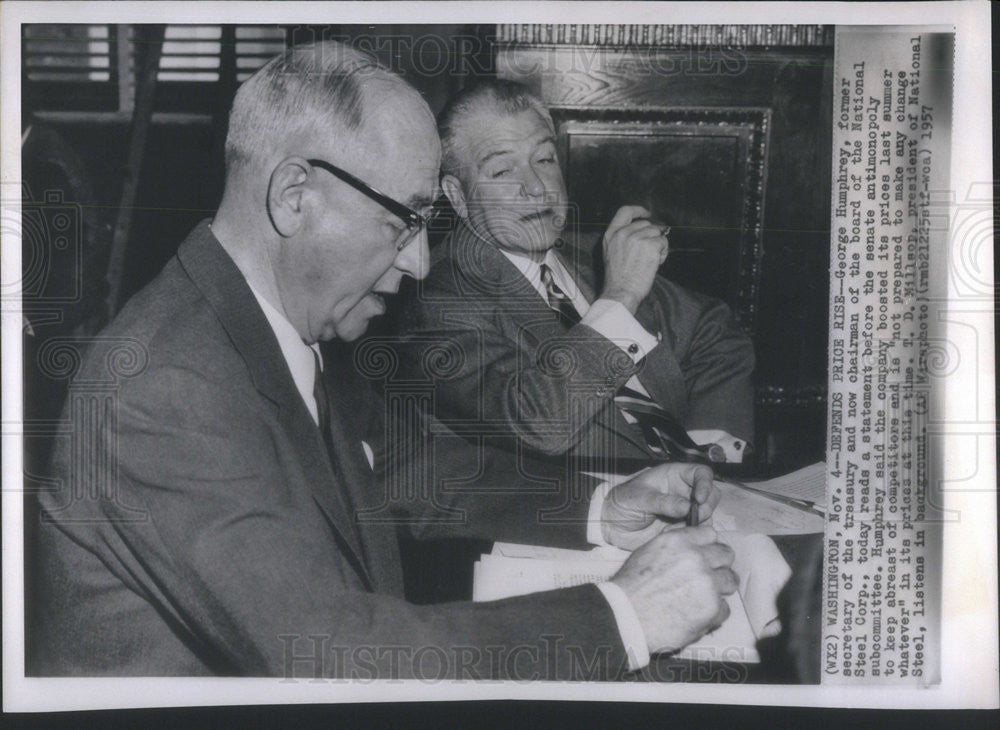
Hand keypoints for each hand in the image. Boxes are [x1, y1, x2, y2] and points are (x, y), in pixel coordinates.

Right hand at [600, 205, 669, 313]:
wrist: (621, 292)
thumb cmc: (617, 278)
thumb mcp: (611, 253)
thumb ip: (622, 238)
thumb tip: (642, 230)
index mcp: (611, 235)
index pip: (625, 211)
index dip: (638, 210)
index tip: (646, 213)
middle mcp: (623, 233)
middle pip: (646, 224)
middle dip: (652, 235)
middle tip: (649, 252)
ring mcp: (637, 238)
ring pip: (657, 233)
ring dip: (658, 245)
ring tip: (650, 260)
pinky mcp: (650, 246)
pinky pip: (663, 242)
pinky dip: (663, 252)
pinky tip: (655, 263)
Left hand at [601, 462, 719, 549]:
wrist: (612, 525)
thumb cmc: (623, 502)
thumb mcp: (639, 497)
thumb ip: (662, 501)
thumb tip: (687, 506)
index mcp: (674, 476)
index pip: (701, 473)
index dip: (705, 484)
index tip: (699, 498)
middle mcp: (683, 491)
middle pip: (711, 494)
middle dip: (706, 506)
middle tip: (692, 517)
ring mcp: (685, 510)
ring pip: (707, 515)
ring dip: (697, 523)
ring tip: (673, 528)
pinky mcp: (682, 527)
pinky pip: (697, 531)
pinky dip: (689, 535)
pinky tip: (670, 534)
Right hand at [610, 526, 737, 653]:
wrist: (626, 616)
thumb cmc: (631, 586)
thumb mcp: (648, 552)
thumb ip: (675, 545)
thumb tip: (692, 545)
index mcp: (679, 541)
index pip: (710, 534)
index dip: (708, 546)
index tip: (705, 555)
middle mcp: (697, 558)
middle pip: (726, 555)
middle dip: (719, 565)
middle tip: (708, 577)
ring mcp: (707, 583)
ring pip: (730, 581)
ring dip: (719, 589)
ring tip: (703, 598)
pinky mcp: (712, 608)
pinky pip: (725, 608)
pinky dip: (714, 613)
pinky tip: (697, 615)